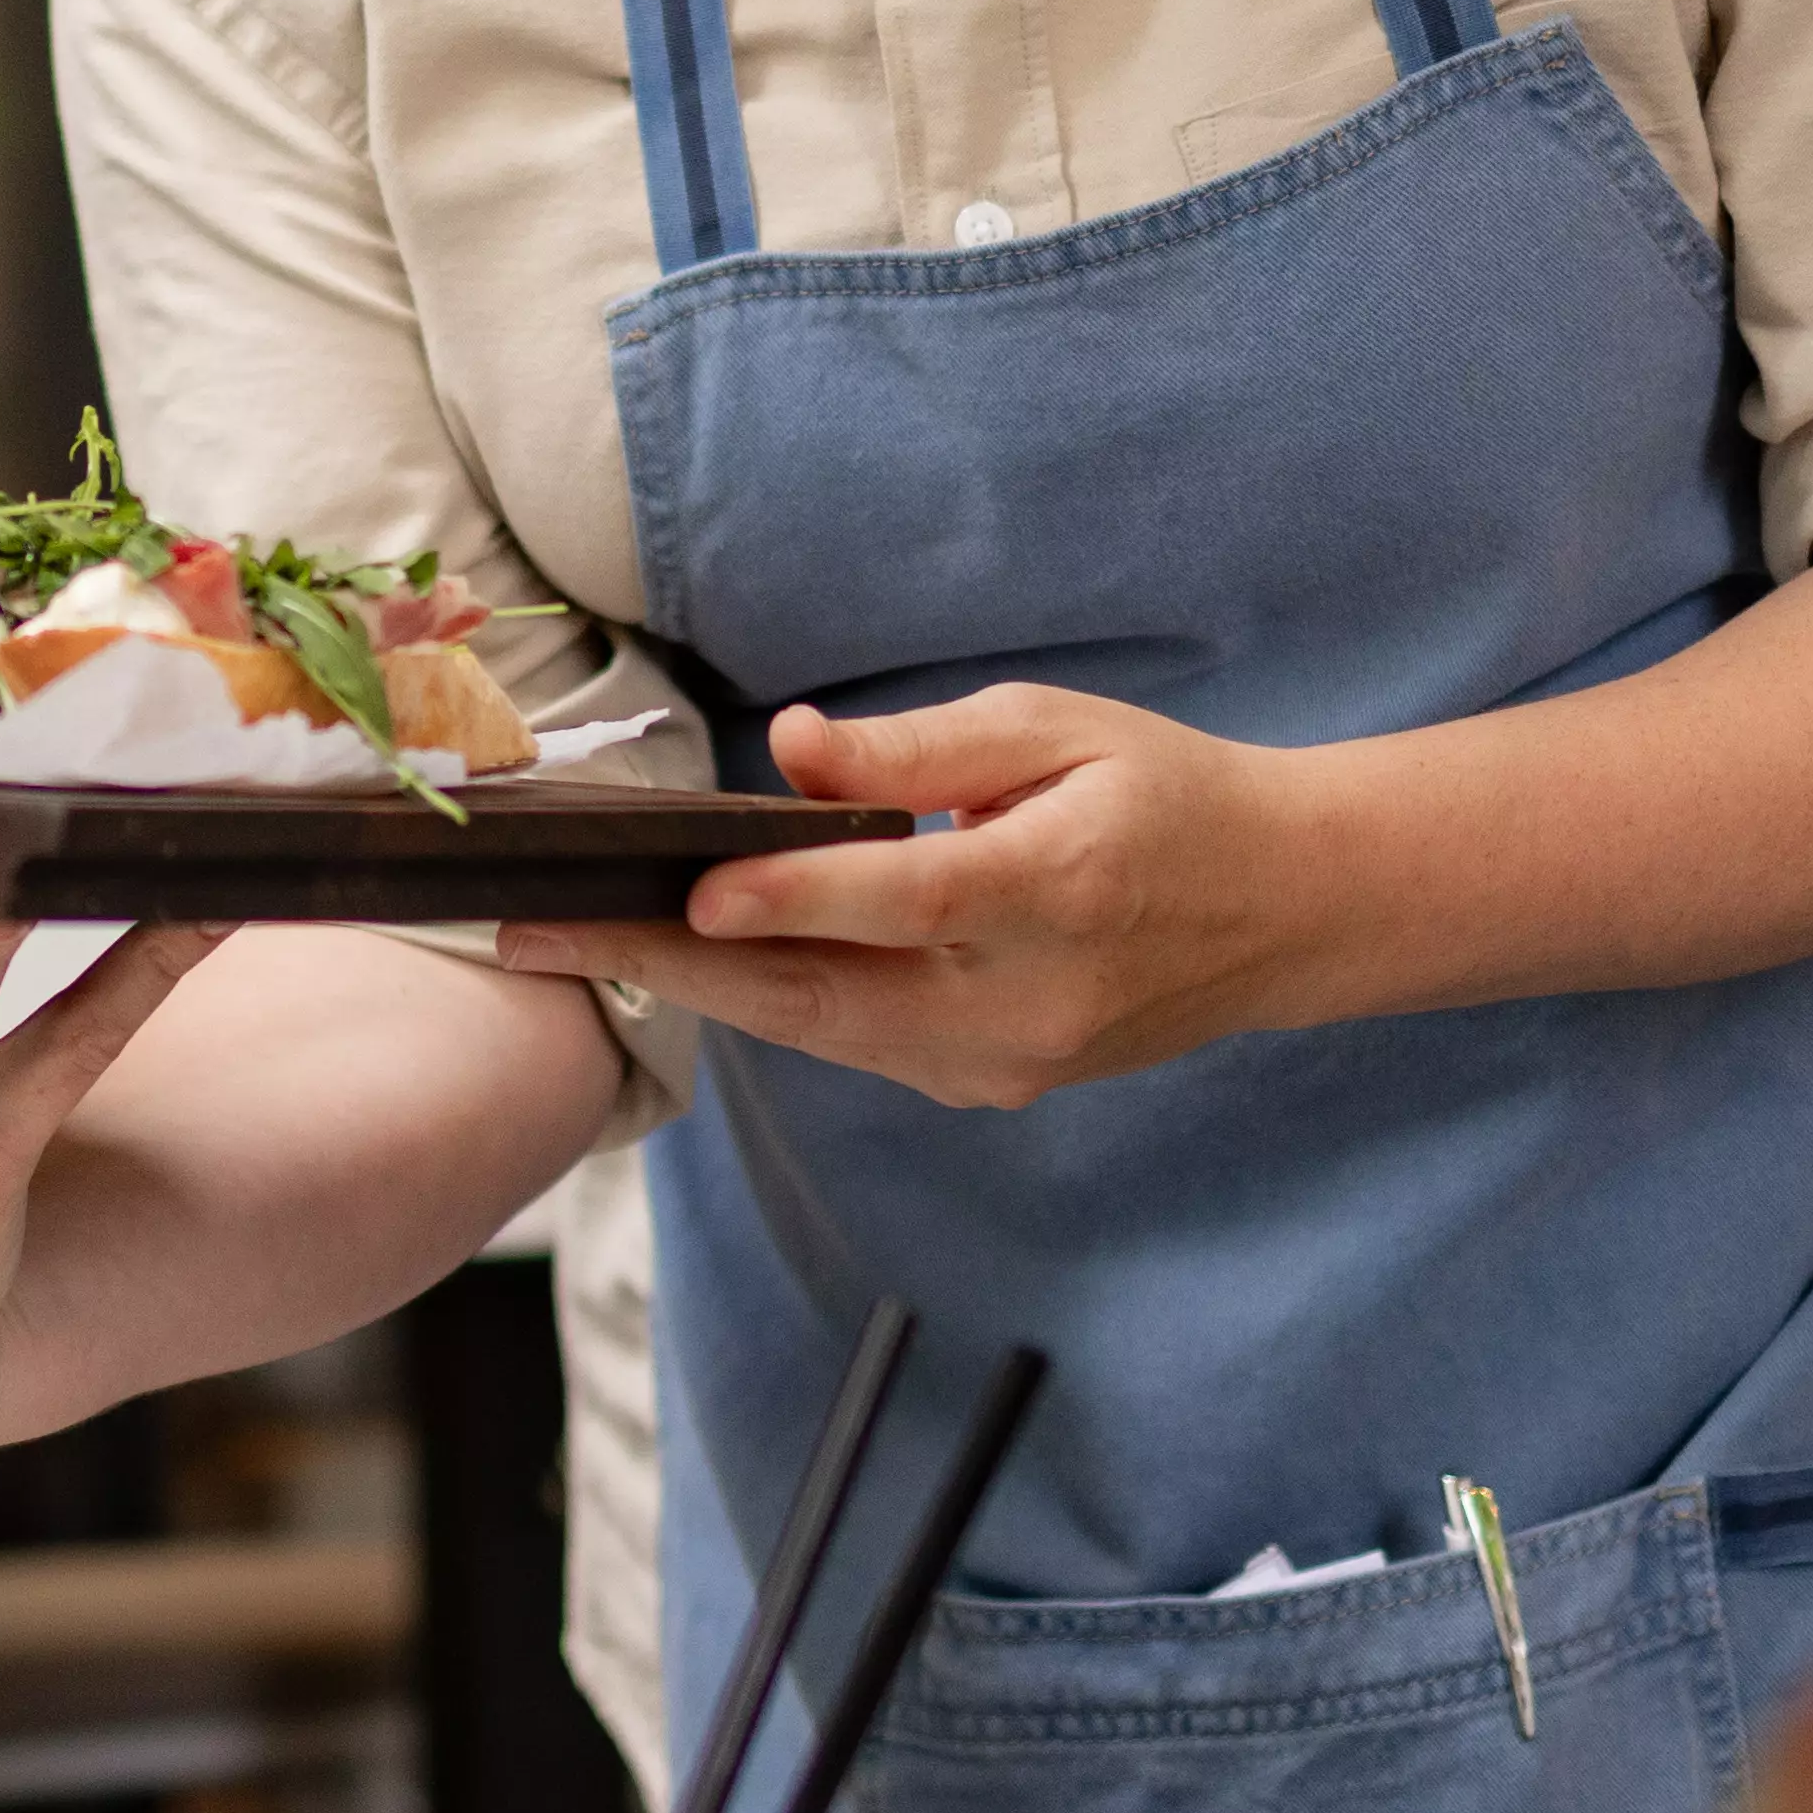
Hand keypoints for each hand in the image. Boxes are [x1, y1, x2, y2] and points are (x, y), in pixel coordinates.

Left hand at [502, 686, 1316, 1112]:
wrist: (1281, 911)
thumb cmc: (1165, 794)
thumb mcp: (1055, 730)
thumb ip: (918, 748)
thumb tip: (788, 750)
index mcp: (1057, 890)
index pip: (900, 901)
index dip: (789, 895)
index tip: (687, 887)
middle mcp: (1025, 999)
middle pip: (821, 997)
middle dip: (666, 963)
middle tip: (530, 933)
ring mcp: (1004, 1061)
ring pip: (821, 1032)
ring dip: (695, 989)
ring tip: (568, 942)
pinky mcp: (988, 1083)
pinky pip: (855, 1043)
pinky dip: (768, 1002)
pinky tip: (685, 958)